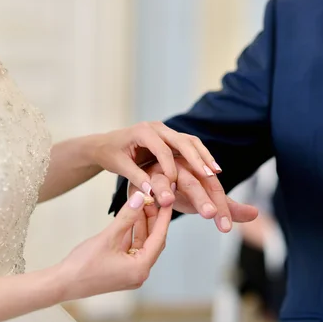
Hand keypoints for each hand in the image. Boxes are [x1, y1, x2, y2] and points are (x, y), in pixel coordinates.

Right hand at [57, 191, 171, 300]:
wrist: (62, 283)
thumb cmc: (83, 264)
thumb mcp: (108, 237)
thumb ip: (126, 217)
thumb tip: (140, 198)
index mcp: (141, 268)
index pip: (159, 238)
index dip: (164, 218)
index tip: (168, 201)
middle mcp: (140, 273)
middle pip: (153, 241)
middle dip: (153, 220)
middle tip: (153, 200)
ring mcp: (131, 274)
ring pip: (142, 244)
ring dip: (142, 226)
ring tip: (142, 205)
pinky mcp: (122, 271)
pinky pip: (132, 249)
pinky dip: (132, 235)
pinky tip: (131, 219)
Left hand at [91, 121, 220, 193]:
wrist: (106, 144)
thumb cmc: (111, 154)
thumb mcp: (120, 166)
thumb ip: (137, 178)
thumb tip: (152, 193)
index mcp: (143, 131)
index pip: (162, 149)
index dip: (170, 167)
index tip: (175, 184)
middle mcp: (158, 128)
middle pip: (182, 141)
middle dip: (197, 159)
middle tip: (209, 175)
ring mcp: (166, 132)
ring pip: (190, 141)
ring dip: (204, 156)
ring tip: (216, 172)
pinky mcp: (171, 139)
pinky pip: (190, 146)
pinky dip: (201, 156)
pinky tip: (211, 169)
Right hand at [130, 157, 257, 232]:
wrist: (154, 182)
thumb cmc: (181, 191)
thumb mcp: (205, 200)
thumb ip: (227, 208)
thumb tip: (256, 214)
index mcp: (199, 172)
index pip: (213, 188)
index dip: (220, 206)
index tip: (225, 228)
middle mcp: (181, 168)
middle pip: (193, 182)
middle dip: (200, 198)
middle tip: (209, 214)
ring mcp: (159, 172)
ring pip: (164, 179)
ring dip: (165, 189)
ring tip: (168, 202)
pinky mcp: (141, 177)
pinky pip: (141, 182)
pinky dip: (144, 190)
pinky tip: (145, 199)